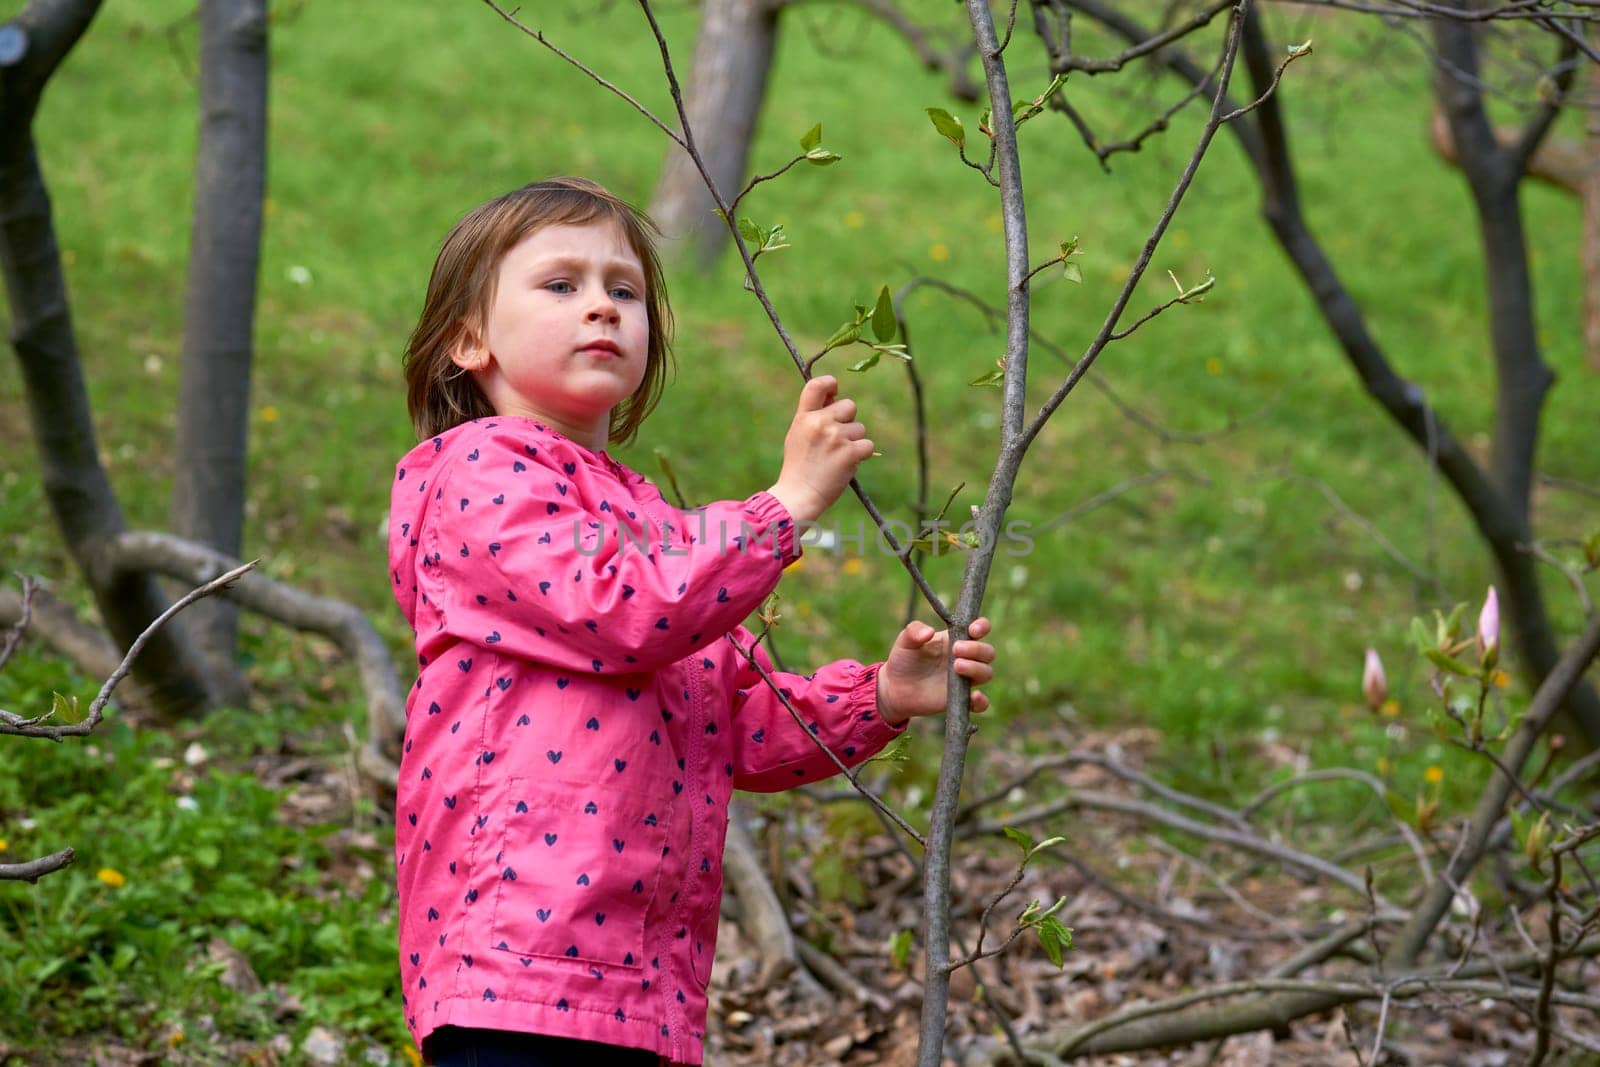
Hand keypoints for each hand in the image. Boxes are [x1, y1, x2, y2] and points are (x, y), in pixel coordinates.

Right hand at [766, 375, 873, 524]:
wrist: (799, 495)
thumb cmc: (798, 466)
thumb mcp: (798, 435)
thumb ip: (813, 417)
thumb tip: (834, 399)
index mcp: (804, 417)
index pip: (818, 385)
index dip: (831, 384)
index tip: (834, 392)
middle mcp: (820, 423)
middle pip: (849, 406)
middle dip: (847, 421)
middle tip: (835, 440)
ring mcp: (836, 437)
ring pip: (860, 428)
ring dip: (854, 441)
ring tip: (836, 457)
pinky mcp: (850, 453)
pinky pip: (868, 445)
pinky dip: (861, 455)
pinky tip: (846, 465)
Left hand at [875, 617, 995, 725]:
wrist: (895, 688)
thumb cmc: (904, 660)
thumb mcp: (905, 642)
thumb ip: (914, 631)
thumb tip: (929, 632)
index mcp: (955, 639)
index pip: (980, 629)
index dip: (982, 626)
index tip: (973, 630)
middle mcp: (965, 658)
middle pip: (987, 652)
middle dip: (976, 649)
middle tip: (955, 649)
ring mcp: (965, 679)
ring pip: (986, 672)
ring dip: (976, 668)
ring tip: (956, 666)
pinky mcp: (961, 699)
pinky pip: (981, 703)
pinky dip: (982, 701)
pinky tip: (974, 697)